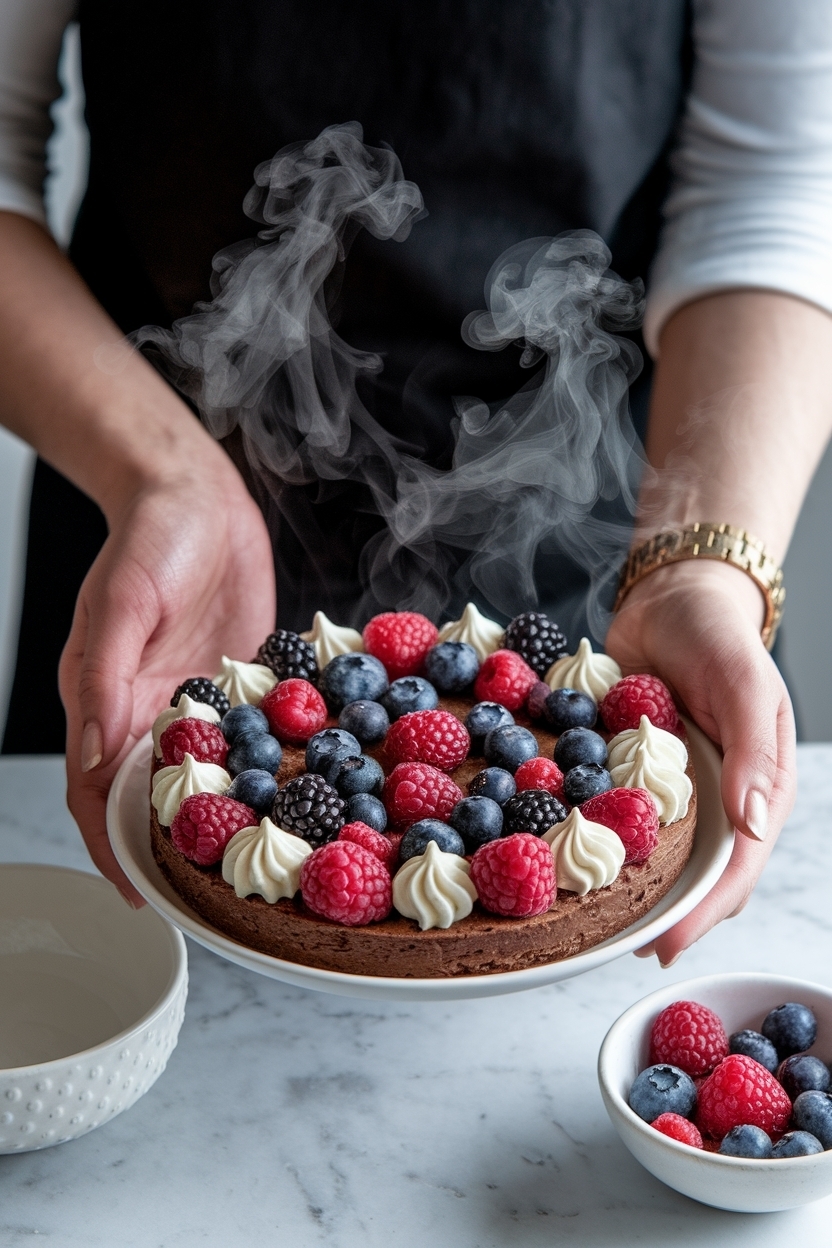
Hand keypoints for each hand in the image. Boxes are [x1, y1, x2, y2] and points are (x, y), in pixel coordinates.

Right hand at [59, 456, 274, 905]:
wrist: (197, 494)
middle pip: (159, 794)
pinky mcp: (244, 680)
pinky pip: (256, 731)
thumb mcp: (123, 604)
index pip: (100, 792)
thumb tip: (99, 755)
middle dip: (183, 843)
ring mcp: (200, 698)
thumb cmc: (148, 538)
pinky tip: (315, 785)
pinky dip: (276, 760)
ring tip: (281, 854)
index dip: (113, 846)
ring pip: (214, 772)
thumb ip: (105, 678)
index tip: (143, 894)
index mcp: (107, 699)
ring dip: (237, 811)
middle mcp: (152, 709)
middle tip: (224, 890)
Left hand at [604, 558, 795, 965]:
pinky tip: (559, 853)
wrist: (672, 598)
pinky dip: (596, 834)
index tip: (664, 945)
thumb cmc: (719, 635)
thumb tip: (754, 826)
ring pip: (656, 852)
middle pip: (697, 874)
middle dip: (664, 915)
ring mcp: (675, 787)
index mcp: (759, 788)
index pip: (737, 867)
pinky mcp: (633, 769)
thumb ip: (754, 753)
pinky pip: (617, 811)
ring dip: (629, 885)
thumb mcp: (745, 683)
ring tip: (590, 923)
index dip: (703, 911)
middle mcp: (719, 798)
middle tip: (622, 949)